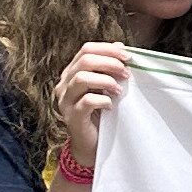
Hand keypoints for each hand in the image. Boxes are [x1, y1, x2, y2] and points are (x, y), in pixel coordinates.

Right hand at [55, 41, 129, 166]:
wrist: (90, 144)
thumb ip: (108, 68)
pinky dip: (103, 100)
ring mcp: (65, 101)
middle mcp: (64, 84)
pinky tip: (111, 105)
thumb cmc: (99, 113)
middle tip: (126, 73)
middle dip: (109, 63)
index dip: (108, 49)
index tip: (127, 56)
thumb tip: (120, 46)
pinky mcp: (72, 116)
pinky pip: (87, 101)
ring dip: (106, 80)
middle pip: (84, 61)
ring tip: (119, 90)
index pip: (86, 50)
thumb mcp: (104, 87)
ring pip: (82, 78)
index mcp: (71, 73)